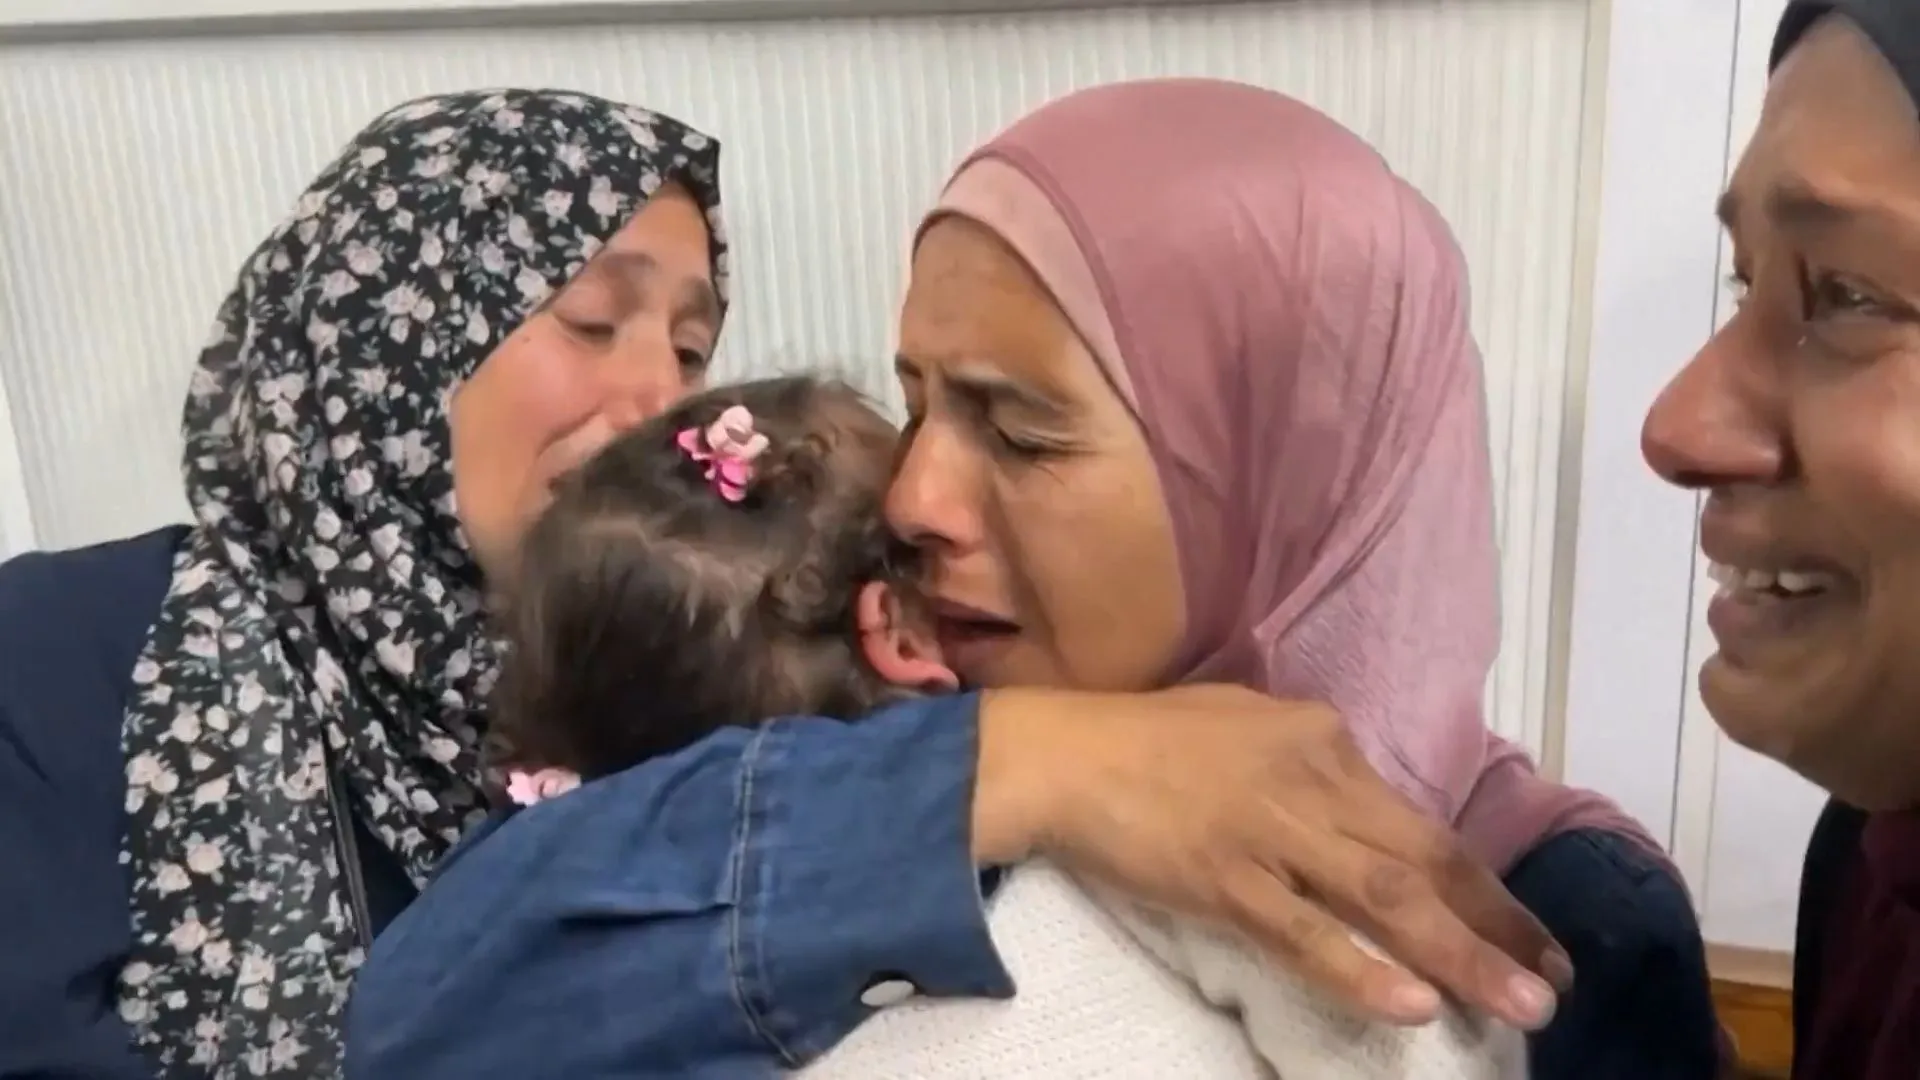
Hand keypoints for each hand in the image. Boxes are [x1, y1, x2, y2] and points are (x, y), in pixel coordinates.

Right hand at [974, 683, 1571, 1029]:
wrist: (1062, 754)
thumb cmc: (1145, 739)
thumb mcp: (1247, 725)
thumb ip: (1307, 764)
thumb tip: (1357, 813)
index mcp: (1322, 739)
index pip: (1419, 823)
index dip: (1481, 884)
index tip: (1524, 931)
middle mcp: (1312, 779)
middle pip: (1425, 861)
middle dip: (1497, 924)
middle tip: (1552, 981)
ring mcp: (1269, 830)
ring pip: (1386, 899)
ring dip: (1462, 955)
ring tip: (1519, 1005)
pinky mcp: (1222, 877)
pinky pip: (1304, 933)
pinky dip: (1361, 969)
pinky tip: (1412, 1005)